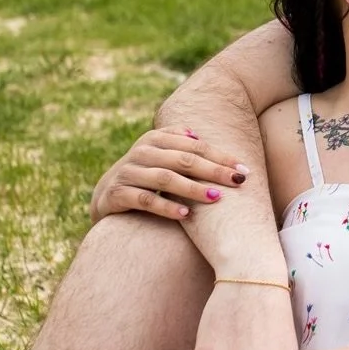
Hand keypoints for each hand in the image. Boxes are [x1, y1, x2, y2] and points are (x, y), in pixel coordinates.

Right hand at [90, 127, 250, 222]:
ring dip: (192, 188)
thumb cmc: (144, 176)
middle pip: (183, 160)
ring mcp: (128, 173)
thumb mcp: (159, 156)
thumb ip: (178, 143)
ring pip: (165, 178)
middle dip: (213, 170)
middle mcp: (141, 152)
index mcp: (155, 139)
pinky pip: (145, 200)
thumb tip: (198, 134)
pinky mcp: (117, 194)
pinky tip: (186, 215)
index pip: (194, 146)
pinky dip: (166, 207)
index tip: (244, 169)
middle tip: (237, 181)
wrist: (105, 196)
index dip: (220, 156)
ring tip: (216, 197)